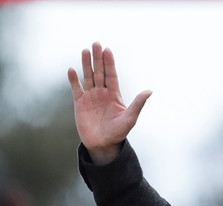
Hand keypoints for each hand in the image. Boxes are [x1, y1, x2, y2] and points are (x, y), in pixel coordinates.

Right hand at [67, 41, 150, 164]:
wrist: (103, 145)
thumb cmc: (118, 133)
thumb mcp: (130, 118)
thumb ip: (138, 104)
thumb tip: (149, 91)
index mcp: (114, 95)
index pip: (112, 75)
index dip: (109, 63)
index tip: (108, 50)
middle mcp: (102, 93)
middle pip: (100, 72)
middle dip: (98, 58)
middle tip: (96, 43)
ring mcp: (91, 97)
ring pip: (88, 77)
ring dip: (86, 64)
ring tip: (85, 50)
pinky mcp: (80, 103)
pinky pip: (76, 89)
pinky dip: (74, 80)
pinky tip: (72, 70)